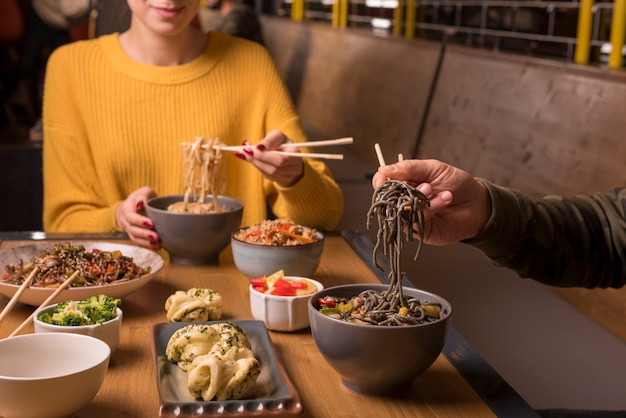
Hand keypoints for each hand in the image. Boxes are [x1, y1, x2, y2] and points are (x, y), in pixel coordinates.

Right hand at [115, 186, 159, 249]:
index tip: (151, 223)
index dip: (139, 221)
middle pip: (132, 229)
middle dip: (144, 234)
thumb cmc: (140, 198)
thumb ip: (143, 195)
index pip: (130, 216)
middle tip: (156, 237)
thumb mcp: (143, 192)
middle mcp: (125, 220)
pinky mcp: (134, 236)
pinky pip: (138, 243)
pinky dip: (147, 246)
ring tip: (157, 244)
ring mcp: (129, 229)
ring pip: (134, 238)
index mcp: (127, 208)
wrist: (131, 206)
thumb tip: (141, 204)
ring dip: (145, 242)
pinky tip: (157, 247)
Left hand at [235, 129, 303, 186]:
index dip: (264, 155)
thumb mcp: (278, 137)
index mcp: (296, 154)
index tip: (251, 148)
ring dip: (256, 163)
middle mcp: (295, 167)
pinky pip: (267, 176)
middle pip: (274, 168)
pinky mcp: (281, 180)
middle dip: (258, 159)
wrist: (289, 157)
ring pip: (269, 173)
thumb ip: (269, 140)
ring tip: (244, 154)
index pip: (280, 159)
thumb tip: (257, 147)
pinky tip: (252, 159)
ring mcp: (288, 176)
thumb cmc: (282, 144)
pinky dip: (258, 167)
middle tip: (244, 151)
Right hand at [372, 159, 490, 244]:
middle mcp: (405, 200)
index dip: (380, 182)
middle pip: (388, 199)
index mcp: (405, 183)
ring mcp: (411, 216)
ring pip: (402, 211)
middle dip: (404, 191)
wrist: (477, 203)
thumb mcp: (433, 168)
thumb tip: (383, 169)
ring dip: (421, 200)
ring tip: (439, 192)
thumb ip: (409, 168)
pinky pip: (415, 221)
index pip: (383, 183)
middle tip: (427, 186)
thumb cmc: (457, 183)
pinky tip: (445, 200)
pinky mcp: (420, 230)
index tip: (383, 180)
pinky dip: (430, 209)